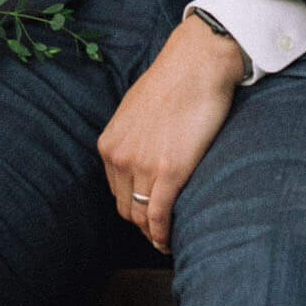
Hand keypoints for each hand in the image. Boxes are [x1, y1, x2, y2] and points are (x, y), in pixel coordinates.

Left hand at [97, 16, 243, 254]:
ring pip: (142, 216)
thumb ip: (132, 138)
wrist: (196, 64)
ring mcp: (142, 166)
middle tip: (160, 231)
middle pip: (126, 208)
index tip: (148, 214)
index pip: (116, 191)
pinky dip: (163, 234)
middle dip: (142, 223)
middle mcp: (119, 157)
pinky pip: (160, 216)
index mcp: (109, 144)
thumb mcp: (135, 111)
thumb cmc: (173, 82)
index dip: (133, 206)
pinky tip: (170, 242)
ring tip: (166, 240)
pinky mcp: (169, 172)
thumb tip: (143, 154)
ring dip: (153, 233)